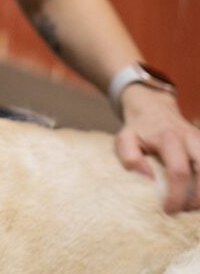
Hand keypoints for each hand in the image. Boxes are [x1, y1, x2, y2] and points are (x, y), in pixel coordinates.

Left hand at [115, 86, 199, 212]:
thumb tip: (148, 179)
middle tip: (183, 212)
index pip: (179, 172)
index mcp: (169, 138)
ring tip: (191, 207)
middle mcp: (192, 139)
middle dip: (197, 199)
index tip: (167, 210)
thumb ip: (130, 157)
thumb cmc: (138, 128)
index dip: (176, 196)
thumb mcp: (125, 138)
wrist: (153, 106)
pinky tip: (196, 198)